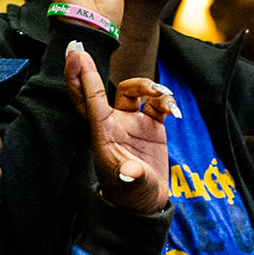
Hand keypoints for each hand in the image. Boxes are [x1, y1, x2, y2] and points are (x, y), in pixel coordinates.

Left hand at [64, 43, 173, 212]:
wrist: (146, 205)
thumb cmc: (132, 196)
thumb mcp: (132, 187)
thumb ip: (132, 176)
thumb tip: (131, 171)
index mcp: (103, 134)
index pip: (91, 100)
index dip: (83, 77)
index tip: (77, 53)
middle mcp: (114, 124)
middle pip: (104, 89)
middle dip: (93, 70)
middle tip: (83, 49)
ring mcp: (132, 124)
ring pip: (133, 91)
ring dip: (148, 86)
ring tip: (165, 97)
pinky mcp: (151, 127)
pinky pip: (157, 104)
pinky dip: (167, 102)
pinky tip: (176, 112)